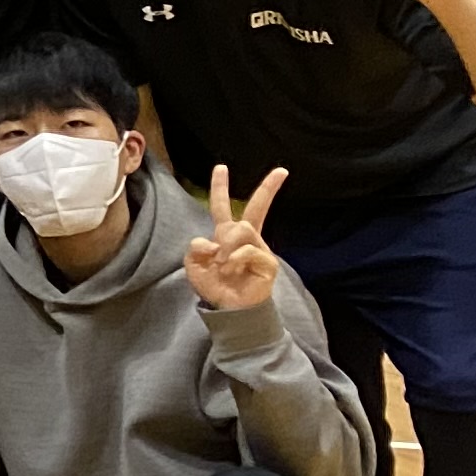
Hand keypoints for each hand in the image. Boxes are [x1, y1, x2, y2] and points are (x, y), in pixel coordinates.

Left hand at [187, 163, 287, 312]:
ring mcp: (259, 248)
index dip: (220, 187)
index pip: (222, 206)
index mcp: (226, 235)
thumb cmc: (214, 285)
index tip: (221, 167)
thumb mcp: (195, 264)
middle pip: (255, 208)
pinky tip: (231, 270)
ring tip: (222, 264)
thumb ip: (196, 248)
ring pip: (242, 229)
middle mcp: (246, 238)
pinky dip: (233, 260)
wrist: (229, 308)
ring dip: (226, 245)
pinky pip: (247, 250)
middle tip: (280, 171)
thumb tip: (211, 241)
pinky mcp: (268, 262)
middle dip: (267, 188)